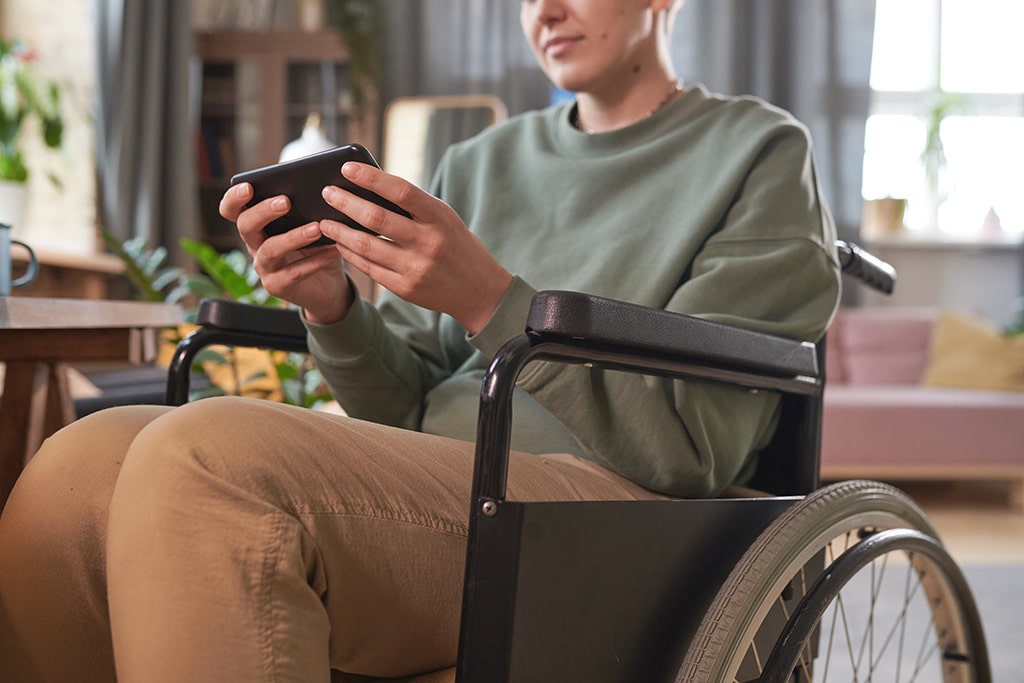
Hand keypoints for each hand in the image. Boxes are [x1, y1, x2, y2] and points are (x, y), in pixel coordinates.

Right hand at [218, 182, 351, 323]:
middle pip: (246, 225)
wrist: (327, 285)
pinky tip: (333, 250)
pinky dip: (315, 260)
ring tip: (316, 228)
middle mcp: (254, 245)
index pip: (232, 209)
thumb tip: (320, 182)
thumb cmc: (316, 245)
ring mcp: (264, 267)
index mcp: (256, 224)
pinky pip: (294, 272)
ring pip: (270, 249)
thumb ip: (308, 204)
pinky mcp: (277, 286)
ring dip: (293, 237)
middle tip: (286, 201)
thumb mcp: (311, 222)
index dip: (234, 198)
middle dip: (263, 212)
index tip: (248, 187)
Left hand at [319, 162, 513, 334]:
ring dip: (340, 232)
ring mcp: (415, 268)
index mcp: (440, 218)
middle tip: (327, 193)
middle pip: (376, 219)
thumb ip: (414, 206)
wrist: (478, 290)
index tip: (346, 168)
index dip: (371, 177)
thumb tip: (369, 187)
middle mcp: (428, 243)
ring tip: (324, 221)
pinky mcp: (405, 288)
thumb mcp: (444, 218)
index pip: (401, 191)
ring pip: (366, 246)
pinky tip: (340, 243)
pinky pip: (369, 268)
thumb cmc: (456, 245)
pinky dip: (351, 254)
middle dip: (346, 203)